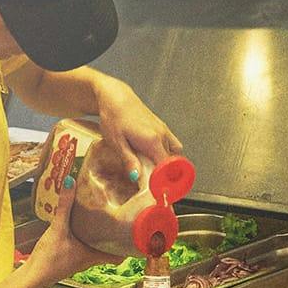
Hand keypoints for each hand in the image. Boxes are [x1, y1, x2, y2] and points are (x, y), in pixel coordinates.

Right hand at [43, 172, 158, 272]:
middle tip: (125, 219)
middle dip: (118, 235)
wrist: (33, 275)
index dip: (132, 246)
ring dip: (103, 235)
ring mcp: (81, 259)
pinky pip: (84, 245)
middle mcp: (91, 259)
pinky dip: (87, 235)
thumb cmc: (49, 258)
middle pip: (112, 248)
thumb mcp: (58, 229)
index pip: (122, 255)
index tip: (139, 233)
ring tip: (107, 218)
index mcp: (96, 255)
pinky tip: (82, 224)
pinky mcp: (70, 256)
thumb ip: (64, 206)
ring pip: (98, 246)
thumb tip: (70, 182)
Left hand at [86, 73, 182, 198]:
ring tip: (154, 169)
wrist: (116, 97)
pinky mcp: (162, 127)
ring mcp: (164, 131)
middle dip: (166, 175)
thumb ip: (129, 160)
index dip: (165, 181)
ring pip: (173, 154)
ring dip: (167, 163)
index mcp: (152, 142)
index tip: (161, 190)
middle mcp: (162, 136)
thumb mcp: (116, 142)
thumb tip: (137, 177)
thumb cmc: (113, 117)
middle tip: (155, 184)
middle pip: (171, 162)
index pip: (167, 167)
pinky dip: (167, 153)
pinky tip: (154, 154)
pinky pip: (172, 144)